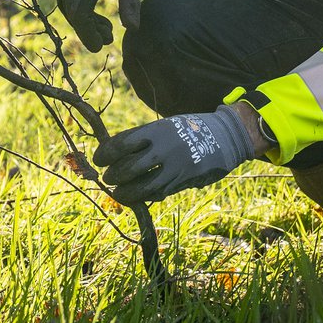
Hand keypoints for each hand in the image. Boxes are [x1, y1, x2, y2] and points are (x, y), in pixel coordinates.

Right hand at [52, 0, 147, 50]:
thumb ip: (130, 2)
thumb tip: (133, 29)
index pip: (79, 14)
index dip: (88, 33)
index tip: (99, 46)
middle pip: (71, 11)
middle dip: (88, 28)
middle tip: (108, 37)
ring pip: (67, 4)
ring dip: (83, 19)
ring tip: (105, 27)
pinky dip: (78, 6)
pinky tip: (94, 12)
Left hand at [93, 102, 268, 204]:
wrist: (224, 136)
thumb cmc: (189, 129)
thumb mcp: (166, 126)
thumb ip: (144, 139)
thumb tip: (116, 152)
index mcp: (156, 130)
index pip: (121, 143)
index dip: (105, 153)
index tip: (98, 159)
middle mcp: (163, 148)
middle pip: (127, 168)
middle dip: (113, 176)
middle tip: (108, 178)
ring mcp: (174, 166)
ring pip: (141, 187)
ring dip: (125, 193)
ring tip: (118, 193)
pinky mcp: (183, 181)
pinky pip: (159, 192)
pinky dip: (146, 196)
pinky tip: (141, 196)